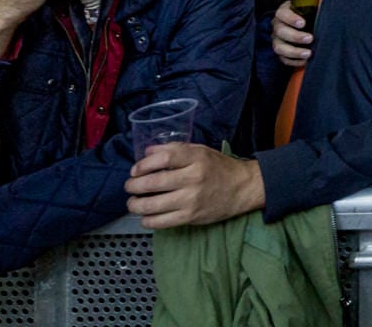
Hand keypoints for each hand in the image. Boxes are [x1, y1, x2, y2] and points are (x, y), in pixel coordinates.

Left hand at [126, 143, 264, 228]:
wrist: (242, 188)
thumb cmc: (218, 167)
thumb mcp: (200, 151)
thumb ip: (174, 149)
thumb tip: (146, 152)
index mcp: (196, 158)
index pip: (164, 158)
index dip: (144, 164)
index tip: (135, 169)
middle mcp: (193, 178)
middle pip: (154, 182)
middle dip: (134, 186)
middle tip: (129, 187)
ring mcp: (191, 200)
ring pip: (154, 205)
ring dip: (136, 205)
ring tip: (132, 203)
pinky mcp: (191, 217)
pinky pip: (162, 222)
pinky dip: (148, 220)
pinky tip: (145, 217)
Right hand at [271, 4, 312, 67]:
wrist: (306, 23)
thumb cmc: (308, 13)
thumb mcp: (309, 7)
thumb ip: (314, 7)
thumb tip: (325, 10)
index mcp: (283, 12)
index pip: (282, 14)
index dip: (291, 19)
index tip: (303, 23)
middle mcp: (277, 26)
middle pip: (281, 31)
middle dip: (296, 36)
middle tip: (310, 38)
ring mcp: (277, 40)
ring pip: (279, 47)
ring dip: (294, 52)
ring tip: (308, 53)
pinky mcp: (281, 52)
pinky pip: (284, 59)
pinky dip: (294, 61)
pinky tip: (305, 61)